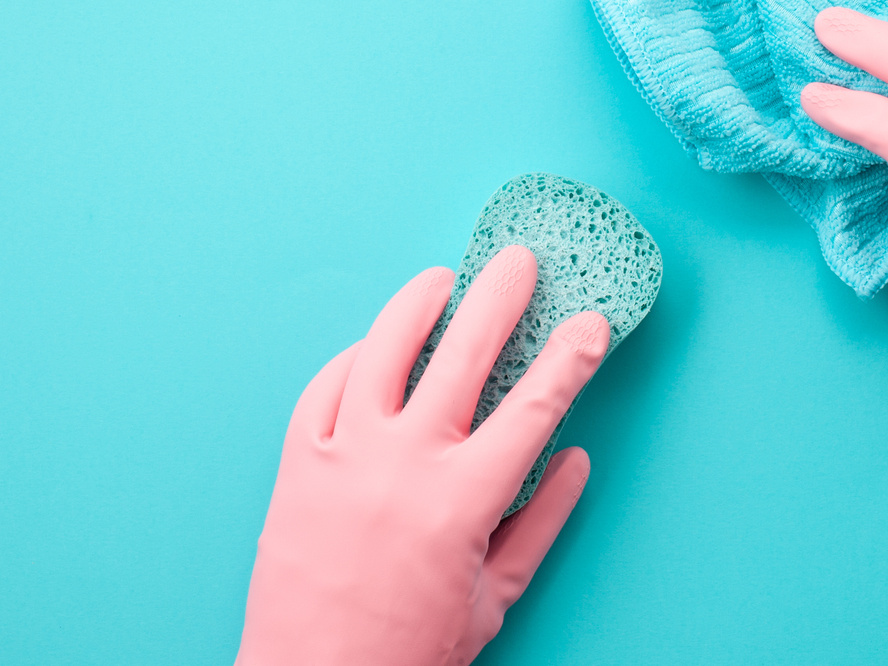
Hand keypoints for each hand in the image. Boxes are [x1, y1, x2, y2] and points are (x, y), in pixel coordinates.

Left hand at [236, 246, 609, 665]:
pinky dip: (354, 357)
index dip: (570, 358)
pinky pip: (325, 387)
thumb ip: (540, 524)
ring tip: (441, 279)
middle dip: (500, 297)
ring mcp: (344, 456)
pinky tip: (375, 344)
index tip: (590, 323)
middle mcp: (404, 464)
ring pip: (385, 350)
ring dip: (418, 303)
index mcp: (461, 502)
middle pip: (463, 353)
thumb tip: (575, 462)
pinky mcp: (297, 463)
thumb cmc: (406, 653)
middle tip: (519, 262)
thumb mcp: (491, 600)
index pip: (534, 409)